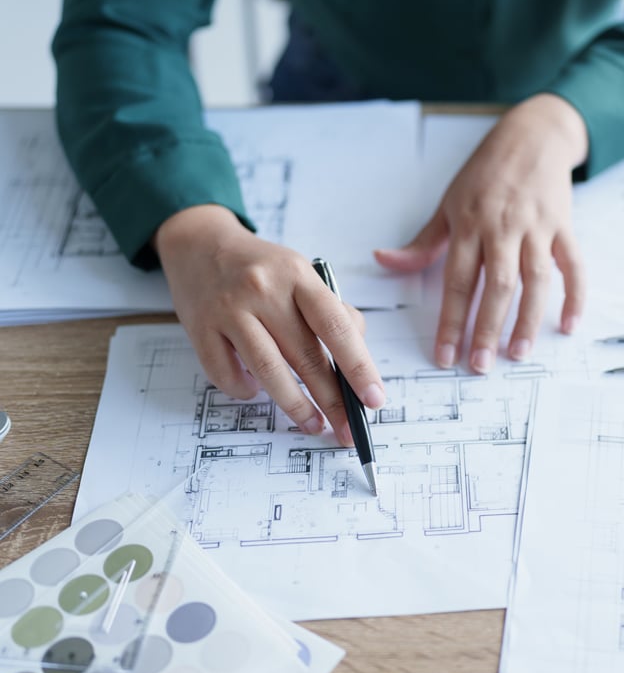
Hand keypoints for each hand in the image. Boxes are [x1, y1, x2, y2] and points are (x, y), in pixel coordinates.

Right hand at [153, 205, 384, 445]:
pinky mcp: (200, 327)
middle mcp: (264, 289)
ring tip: (314, 424)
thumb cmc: (261, 267)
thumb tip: (353, 361)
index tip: (374, 399)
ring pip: (268, 371)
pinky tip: (257, 392)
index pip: (336, 327)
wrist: (200, 242)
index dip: (359, 367)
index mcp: (298, 275)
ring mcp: (229, 308)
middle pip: (306, 356)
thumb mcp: (301, 274)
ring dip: (295, 406)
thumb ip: (330, 311)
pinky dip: (245, 391)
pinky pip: (226, 374)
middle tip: (348, 429)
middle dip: (333, 400)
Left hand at [375, 93, 588, 371]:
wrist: (532, 135)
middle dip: (487, 329)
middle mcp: (503, 226)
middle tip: (481, 366)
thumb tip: (384, 261)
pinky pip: (573, 265)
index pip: (456, 280)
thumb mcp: (449, 203)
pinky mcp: (564, 226)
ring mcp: (537, 227)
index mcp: (469, 224)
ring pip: (535, 280)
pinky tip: (568, 325)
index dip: (449, 321)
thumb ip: (423, 242)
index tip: (445, 355)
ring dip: (528, 320)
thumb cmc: (486, 173)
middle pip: (496, 285)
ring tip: (518, 353)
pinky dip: (575, 296)